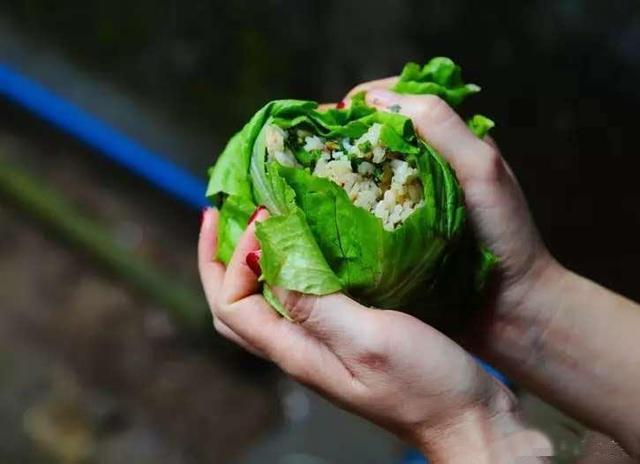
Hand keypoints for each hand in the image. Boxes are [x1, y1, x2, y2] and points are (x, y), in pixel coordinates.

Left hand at [198, 208, 550, 462]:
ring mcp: (323, 343)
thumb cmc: (423, 386)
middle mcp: (300, 348)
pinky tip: (315, 242)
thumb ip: (316, 304)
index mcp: (296, 351)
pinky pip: (304, 296)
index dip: (232, 258)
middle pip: (236, 304)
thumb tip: (268, 259)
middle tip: (225, 213)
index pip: (231, 304)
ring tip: (260, 220)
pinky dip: (295, 265)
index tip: (262, 217)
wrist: (466, 418)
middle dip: (221, 259)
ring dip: (254, 259)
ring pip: (267, 299)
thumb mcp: (366, 340)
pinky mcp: (348, 334)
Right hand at [347, 82, 639, 458]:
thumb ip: (440, 126)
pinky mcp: (397, 233)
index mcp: (449, 140)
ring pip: (365, 171)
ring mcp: (408, 200)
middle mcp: (425, 166)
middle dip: (342, 134)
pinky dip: (343, 206)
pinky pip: (364, 209)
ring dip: (338, 169)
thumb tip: (374, 99)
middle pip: (374, 135)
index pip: (400, 101)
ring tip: (307, 173)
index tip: (333, 111)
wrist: (513, 306)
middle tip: (311, 145)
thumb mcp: (480, 168)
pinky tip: (323, 211)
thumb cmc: (505, 234)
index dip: (365, 99)